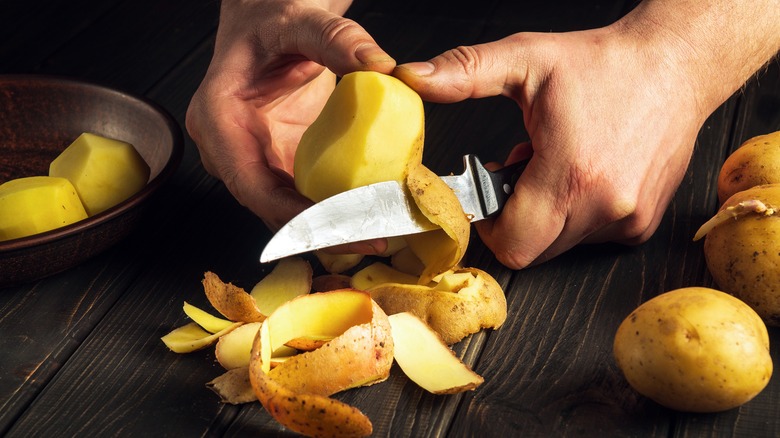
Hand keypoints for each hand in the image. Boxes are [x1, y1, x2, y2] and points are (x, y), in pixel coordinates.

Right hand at [186, 0, 394, 231]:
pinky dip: (334, 210)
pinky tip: (369, 217)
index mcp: (218, 119)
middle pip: (271, 209)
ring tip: (376, 235)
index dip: (294, 215)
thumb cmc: (270, 20)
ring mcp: (254, 160)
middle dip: (321, 231)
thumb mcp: (301, 21)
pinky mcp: (277, 163)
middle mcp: (229, 149)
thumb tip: (379, 64)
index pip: (252, 185)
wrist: (267, 21)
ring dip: (331, 228)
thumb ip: (337, 38)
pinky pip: (302, 197)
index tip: (341, 226)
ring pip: (287, 211)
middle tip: (372, 238)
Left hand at [394, 25, 706, 268]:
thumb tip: (412, 76)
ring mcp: (628, 219)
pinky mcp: (642, 222)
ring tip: (555, 165)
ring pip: (561, 245)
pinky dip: (576, 214)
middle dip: (515, 218)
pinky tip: (582, 174)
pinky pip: (591, 237)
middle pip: (534, 250)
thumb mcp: (526, 58)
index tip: (488, 199)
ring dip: (546, 215)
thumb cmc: (606, 62)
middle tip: (522, 171)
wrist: (676, 64)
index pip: (513, 245)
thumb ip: (465, 72)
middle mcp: (605, 206)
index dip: (490, 228)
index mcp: (571, 174)